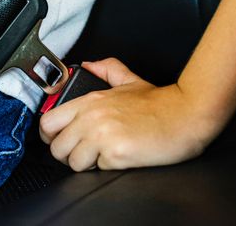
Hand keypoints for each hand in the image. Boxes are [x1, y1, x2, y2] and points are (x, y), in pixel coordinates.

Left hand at [39, 58, 220, 170]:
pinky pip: (96, 170)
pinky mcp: (116, 153)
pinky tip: (120, 157)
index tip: (60, 140)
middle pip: (56, 147)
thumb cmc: (160, 103)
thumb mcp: (129, 80)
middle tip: (83, 152)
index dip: (50, 136)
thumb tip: (87, 65)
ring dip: (86, 164)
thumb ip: (106, 69)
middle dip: (67, 154)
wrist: (187, 114)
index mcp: (89, 101)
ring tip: (103, 155)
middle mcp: (91, 117)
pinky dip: (106, 168)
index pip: (48, 122)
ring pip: (72, 162)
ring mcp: (102, 135)